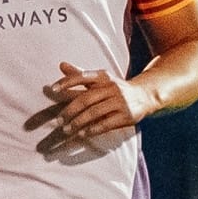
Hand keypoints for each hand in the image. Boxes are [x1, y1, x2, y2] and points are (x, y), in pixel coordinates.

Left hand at [40, 61, 155, 154]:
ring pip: (94, 112)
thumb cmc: (115, 88)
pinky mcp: (125, 115)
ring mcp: (119, 102)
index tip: (53, 89)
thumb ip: (80, 74)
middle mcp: (111, 87)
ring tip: (67, 130)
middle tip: (59, 120)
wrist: (144, 95)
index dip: (67, 82)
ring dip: (78, 122)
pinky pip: (106, 124)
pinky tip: (82, 134)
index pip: (82, 77)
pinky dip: (92, 130)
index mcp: (103, 76)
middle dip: (70, 110)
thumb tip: (61, 65)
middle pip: (86, 99)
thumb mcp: (100, 79)